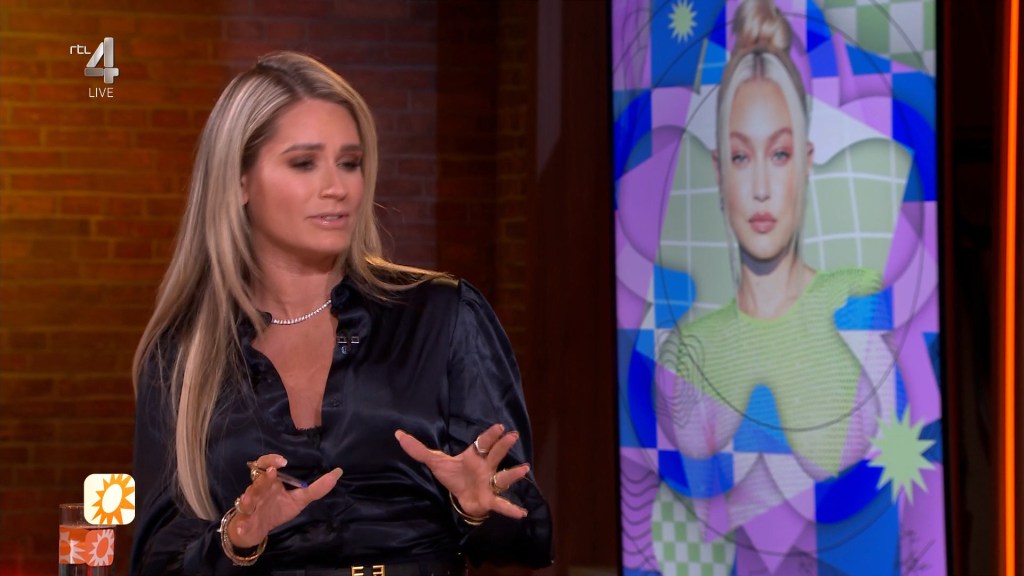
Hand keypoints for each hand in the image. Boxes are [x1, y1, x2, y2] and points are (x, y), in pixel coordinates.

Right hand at [228, 454, 341, 548]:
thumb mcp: (299, 500)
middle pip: (256, 480)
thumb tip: (338, 472)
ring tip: (250, 497)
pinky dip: (242, 525)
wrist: (257, 530)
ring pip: (246, 499)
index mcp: (270, 482)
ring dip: (249, 497)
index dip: (271, 459)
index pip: (266, 464)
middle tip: (272, 472)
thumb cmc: (277, 509)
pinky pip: (241, 523)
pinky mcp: (244, 523)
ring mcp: (249, 507)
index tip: (283, 462)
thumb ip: (316, 488)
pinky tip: (243, 526)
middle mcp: (258, 491)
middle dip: (263, 478)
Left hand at [395, 424, 529, 519]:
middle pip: (495, 455)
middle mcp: (485, 467)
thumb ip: (418, 449)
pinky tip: (521, 513)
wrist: (461, 496)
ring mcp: (489, 483)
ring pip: (502, 477)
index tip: (499, 427)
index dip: (490, 435)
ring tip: (524, 469)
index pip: (482, 443)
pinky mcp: (489, 499)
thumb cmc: (454, 475)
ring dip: (513, 474)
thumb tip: (398, 434)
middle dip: (503, 446)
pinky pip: (501, 503)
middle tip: (513, 436)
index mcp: (474, 456)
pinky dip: (510, 509)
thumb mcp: (435, 462)